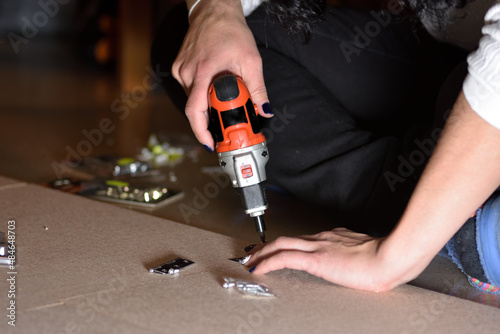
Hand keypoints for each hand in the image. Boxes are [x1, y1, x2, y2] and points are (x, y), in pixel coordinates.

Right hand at [171, 0, 271, 149]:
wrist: (214, 11)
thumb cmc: (230, 32)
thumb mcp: (251, 61)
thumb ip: (258, 89)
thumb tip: (264, 110)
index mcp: (203, 72)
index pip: (195, 112)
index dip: (201, 131)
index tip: (212, 143)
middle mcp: (187, 73)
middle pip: (195, 109)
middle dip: (209, 121)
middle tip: (225, 126)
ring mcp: (180, 70)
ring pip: (192, 100)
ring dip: (207, 106)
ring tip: (223, 101)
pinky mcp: (179, 68)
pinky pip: (189, 90)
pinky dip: (202, 95)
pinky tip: (213, 89)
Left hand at [246, 228, 395, 291]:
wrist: (390, 258)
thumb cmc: (385, 259)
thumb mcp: (367, 254)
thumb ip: (355, 254)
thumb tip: (354, 260)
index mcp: (334, 238)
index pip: (303, 240)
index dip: (288, 245)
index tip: (280, 251)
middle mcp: (323, 238)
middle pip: (287, 239)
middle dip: (268, 247)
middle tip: (254, 253)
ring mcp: (318, 247)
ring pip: (281, 245)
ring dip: (262, 253)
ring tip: (250, 261)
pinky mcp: (315, 259)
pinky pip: (284, 258)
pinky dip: (267, 262)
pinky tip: (258, 268)